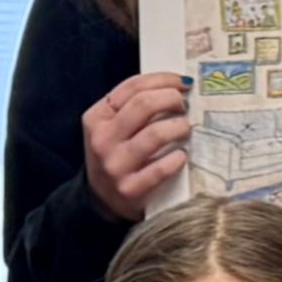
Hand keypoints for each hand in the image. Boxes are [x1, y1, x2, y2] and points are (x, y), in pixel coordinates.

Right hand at [80, 73, 192, 222]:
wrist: (102, 201)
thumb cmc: (115, 156)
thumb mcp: (111, 128)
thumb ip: (132, 107)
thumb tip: (175, 86)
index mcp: (96, 118)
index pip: (132, 87)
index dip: (162, 79)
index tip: (182, 82)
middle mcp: (102, 139)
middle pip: (144, 104)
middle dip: (172, 98)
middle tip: (185, 105)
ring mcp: (115, 165)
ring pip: (156, 133)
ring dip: (179, 127)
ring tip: (185, 129)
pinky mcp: (130, 189)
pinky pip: (161, 168)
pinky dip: (177, 159)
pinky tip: (182, 156)